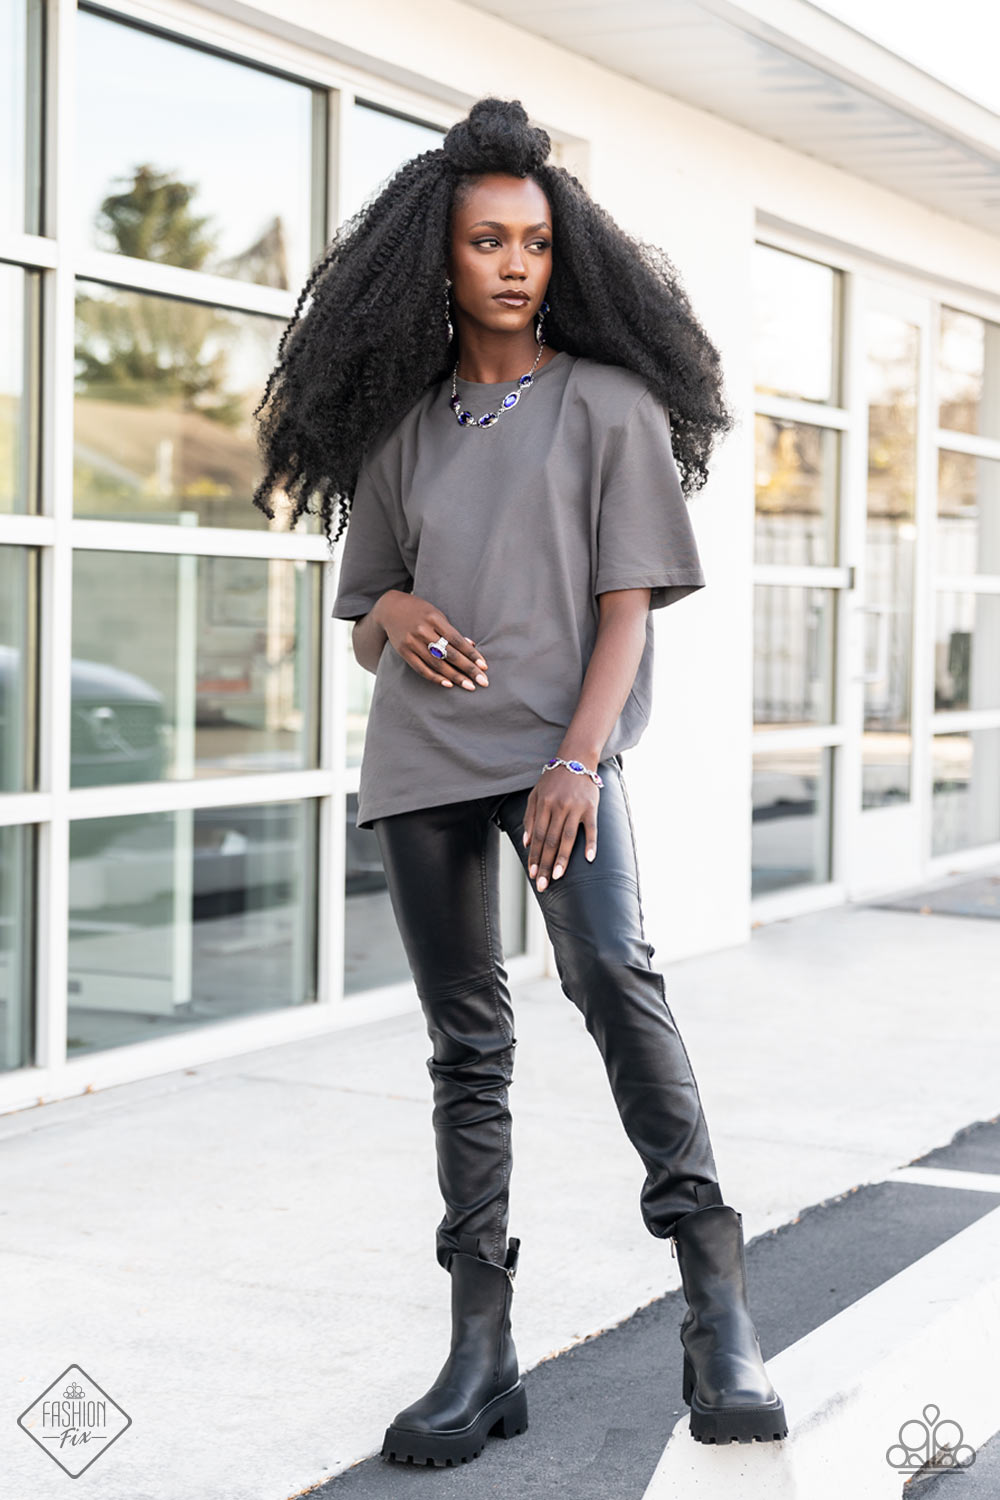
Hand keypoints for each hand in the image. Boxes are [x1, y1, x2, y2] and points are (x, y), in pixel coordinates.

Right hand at [373, 590, 488, 689]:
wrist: (390, 608)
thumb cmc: (420, 611)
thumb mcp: (437, 615)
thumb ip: (451, 631)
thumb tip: (471, 646)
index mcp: (434, 619)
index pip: (457, 640)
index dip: (471, 654)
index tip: (484, 666)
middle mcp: (423, 631)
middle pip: (449, 654)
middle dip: (468, 669)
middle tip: (482, 682)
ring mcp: (412, 642)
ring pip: (437, 664)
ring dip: (455, 677)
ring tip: (469, 686)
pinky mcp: (404, 651)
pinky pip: (421, 668)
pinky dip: (435, 677)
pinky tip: (448, 684)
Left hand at [521, 765, 598, 891]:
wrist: (576, 759)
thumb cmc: (554, 779)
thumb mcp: (535, 794)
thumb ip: (530, 817)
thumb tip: (527, 842)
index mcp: (543, 805)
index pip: (538, 837)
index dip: (535, 857)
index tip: (532, 875)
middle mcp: (558, 807)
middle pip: (551, 841)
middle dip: (545, 865)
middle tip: (543, 885)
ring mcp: (576, 807)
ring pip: (568, 838)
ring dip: (563, 859)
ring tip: (558, 877)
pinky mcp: (591, 807)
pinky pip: (591, 828)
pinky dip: (591, 843)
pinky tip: (589, 859)